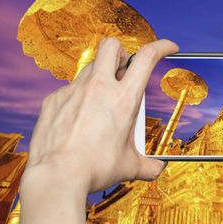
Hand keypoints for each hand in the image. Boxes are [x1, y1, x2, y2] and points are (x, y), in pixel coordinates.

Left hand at [22, 37, 177, 196]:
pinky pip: (69, 90)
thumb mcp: (128, 166)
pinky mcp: (54, 100)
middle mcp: (99, 87)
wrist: (57, 177)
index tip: (168, 48)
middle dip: (121, 52)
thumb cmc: (95, 169)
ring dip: (100, 77)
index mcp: (124, 99)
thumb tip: (156, 169)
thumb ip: (147, 165)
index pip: (146, 57)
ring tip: (101, 102)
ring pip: (90, 67)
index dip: (161, 46)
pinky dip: (78, 99)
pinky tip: (78, 120)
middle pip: (111, 46)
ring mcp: (73, 91)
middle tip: (124, 71)